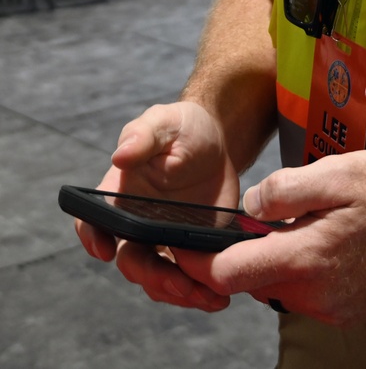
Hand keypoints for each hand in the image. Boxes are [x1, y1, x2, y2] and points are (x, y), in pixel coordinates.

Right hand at [75, 101, 240, 311]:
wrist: (217, 141)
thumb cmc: (182, 128)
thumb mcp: (164, 123)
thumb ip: (143, 135)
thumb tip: (122, 155)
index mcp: (118, 196)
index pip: (93, 222)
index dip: (93, 238)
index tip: (107, 250)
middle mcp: (134, 225)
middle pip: (131, 262)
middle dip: (152, 276)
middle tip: (181, 283)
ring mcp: (161, 241)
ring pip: (158, 280)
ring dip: (180, 293)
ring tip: (209, 297)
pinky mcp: (187, 249)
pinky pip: (186, 280)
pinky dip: (199, 292)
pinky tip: (219, 297)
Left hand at [173, 151, 365, 324]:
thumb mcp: (339, 171)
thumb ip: (286, 190)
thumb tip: (249, 208)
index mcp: (307, 258)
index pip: (227, 273)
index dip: (199, 257)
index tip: (185, 241)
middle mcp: (315, 294)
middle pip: (251, 279)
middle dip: (248, 250)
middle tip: (270, 214)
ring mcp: (331, 308)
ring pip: (278, 284)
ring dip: (280, 256)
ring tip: (312, 220)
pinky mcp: (346, 311)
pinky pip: (306, 291)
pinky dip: (306, 266)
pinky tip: (332, 238)